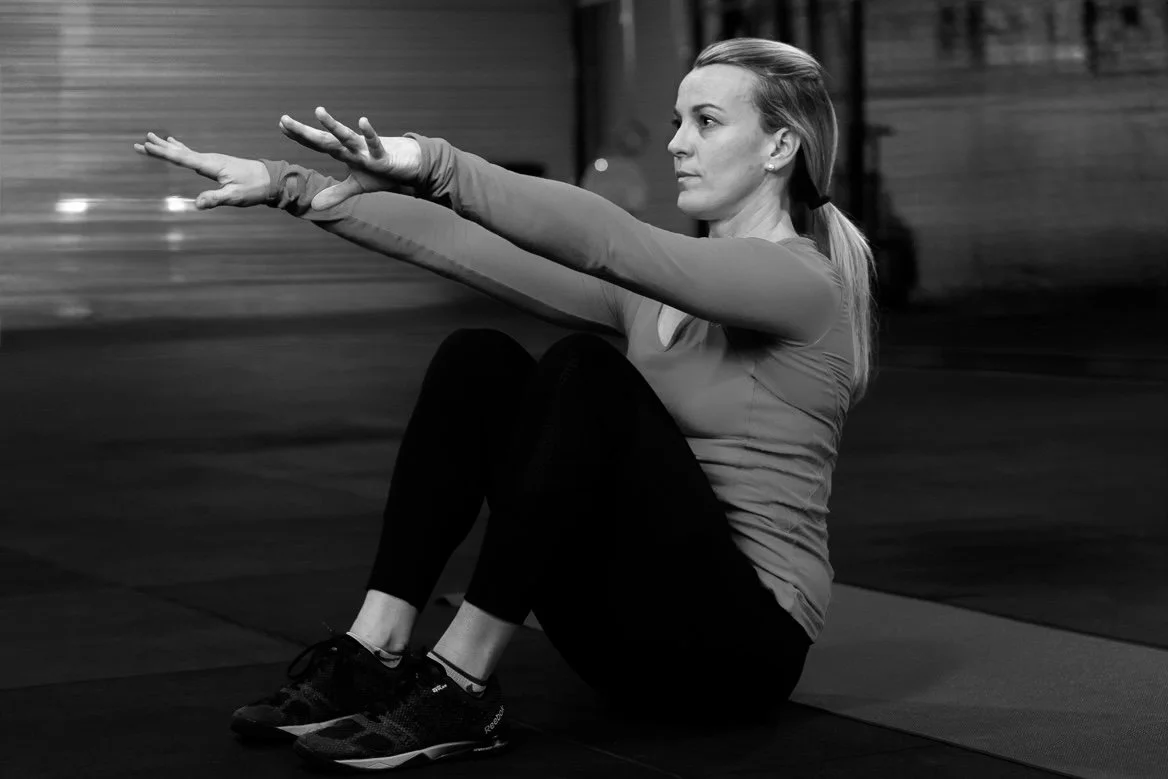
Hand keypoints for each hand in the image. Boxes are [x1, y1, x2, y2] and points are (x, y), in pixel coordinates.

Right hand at [133, 133, 269, 209]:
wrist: (271, 180)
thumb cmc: (254, 188)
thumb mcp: (234, 197)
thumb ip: (215, 199)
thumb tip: (197, 204)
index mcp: (211, 165)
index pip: (182, 158)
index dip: (163, 153)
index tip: (146, 145)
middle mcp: (209, 159)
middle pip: (179, 152)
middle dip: (159, 148)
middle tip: (139, 142)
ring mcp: (212, 160)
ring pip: (184, 151)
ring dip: (167, 146)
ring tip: (151, 139)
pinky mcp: (216, 163)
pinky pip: (192, 154)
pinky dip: (180, 149)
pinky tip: (176, 144)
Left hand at [278, 107, 421, 209]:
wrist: (410, 166)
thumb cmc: (383, 172)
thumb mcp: (356, 186)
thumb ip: (335, 194)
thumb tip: (314, 206)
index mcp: (344, 153)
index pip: (318, 144)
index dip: (300, 137)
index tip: (282, 125)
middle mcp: (352, 149)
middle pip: (324, 140)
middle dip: (304, 132)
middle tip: (284, 119)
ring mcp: (366, 151)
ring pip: (346, 137)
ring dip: (333, 126)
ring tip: (318, 111)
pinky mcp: (383, 156)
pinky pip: (375, 144)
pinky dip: (369, 134)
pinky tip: (362, 121)